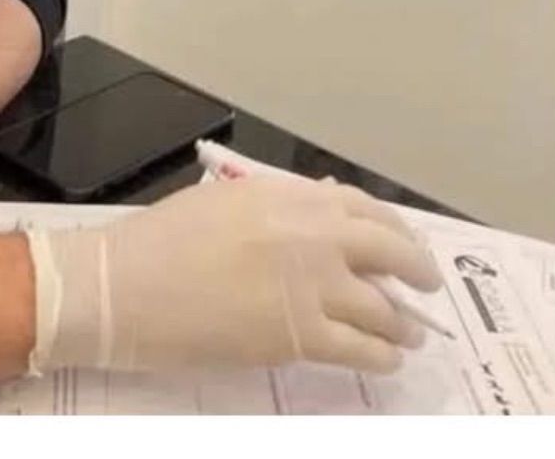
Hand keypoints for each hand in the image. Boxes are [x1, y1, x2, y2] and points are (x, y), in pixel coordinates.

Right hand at [26, 174, 441, 375]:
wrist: (128, 286)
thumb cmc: (161, 241)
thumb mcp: (223, 202)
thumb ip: (279, 205)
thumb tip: (325, 205)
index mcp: (288, 195)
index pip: (362, 206)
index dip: (391, 228)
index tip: (401, 241)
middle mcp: (311, 234)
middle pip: (389, 250)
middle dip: (417, 270)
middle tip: (426, 284)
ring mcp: (312, 286)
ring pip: (382, 307)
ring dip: (403, 322)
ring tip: (409, 333)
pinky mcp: (302, 336)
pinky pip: (362, 348)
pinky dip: (383, 356)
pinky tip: (387, 359)